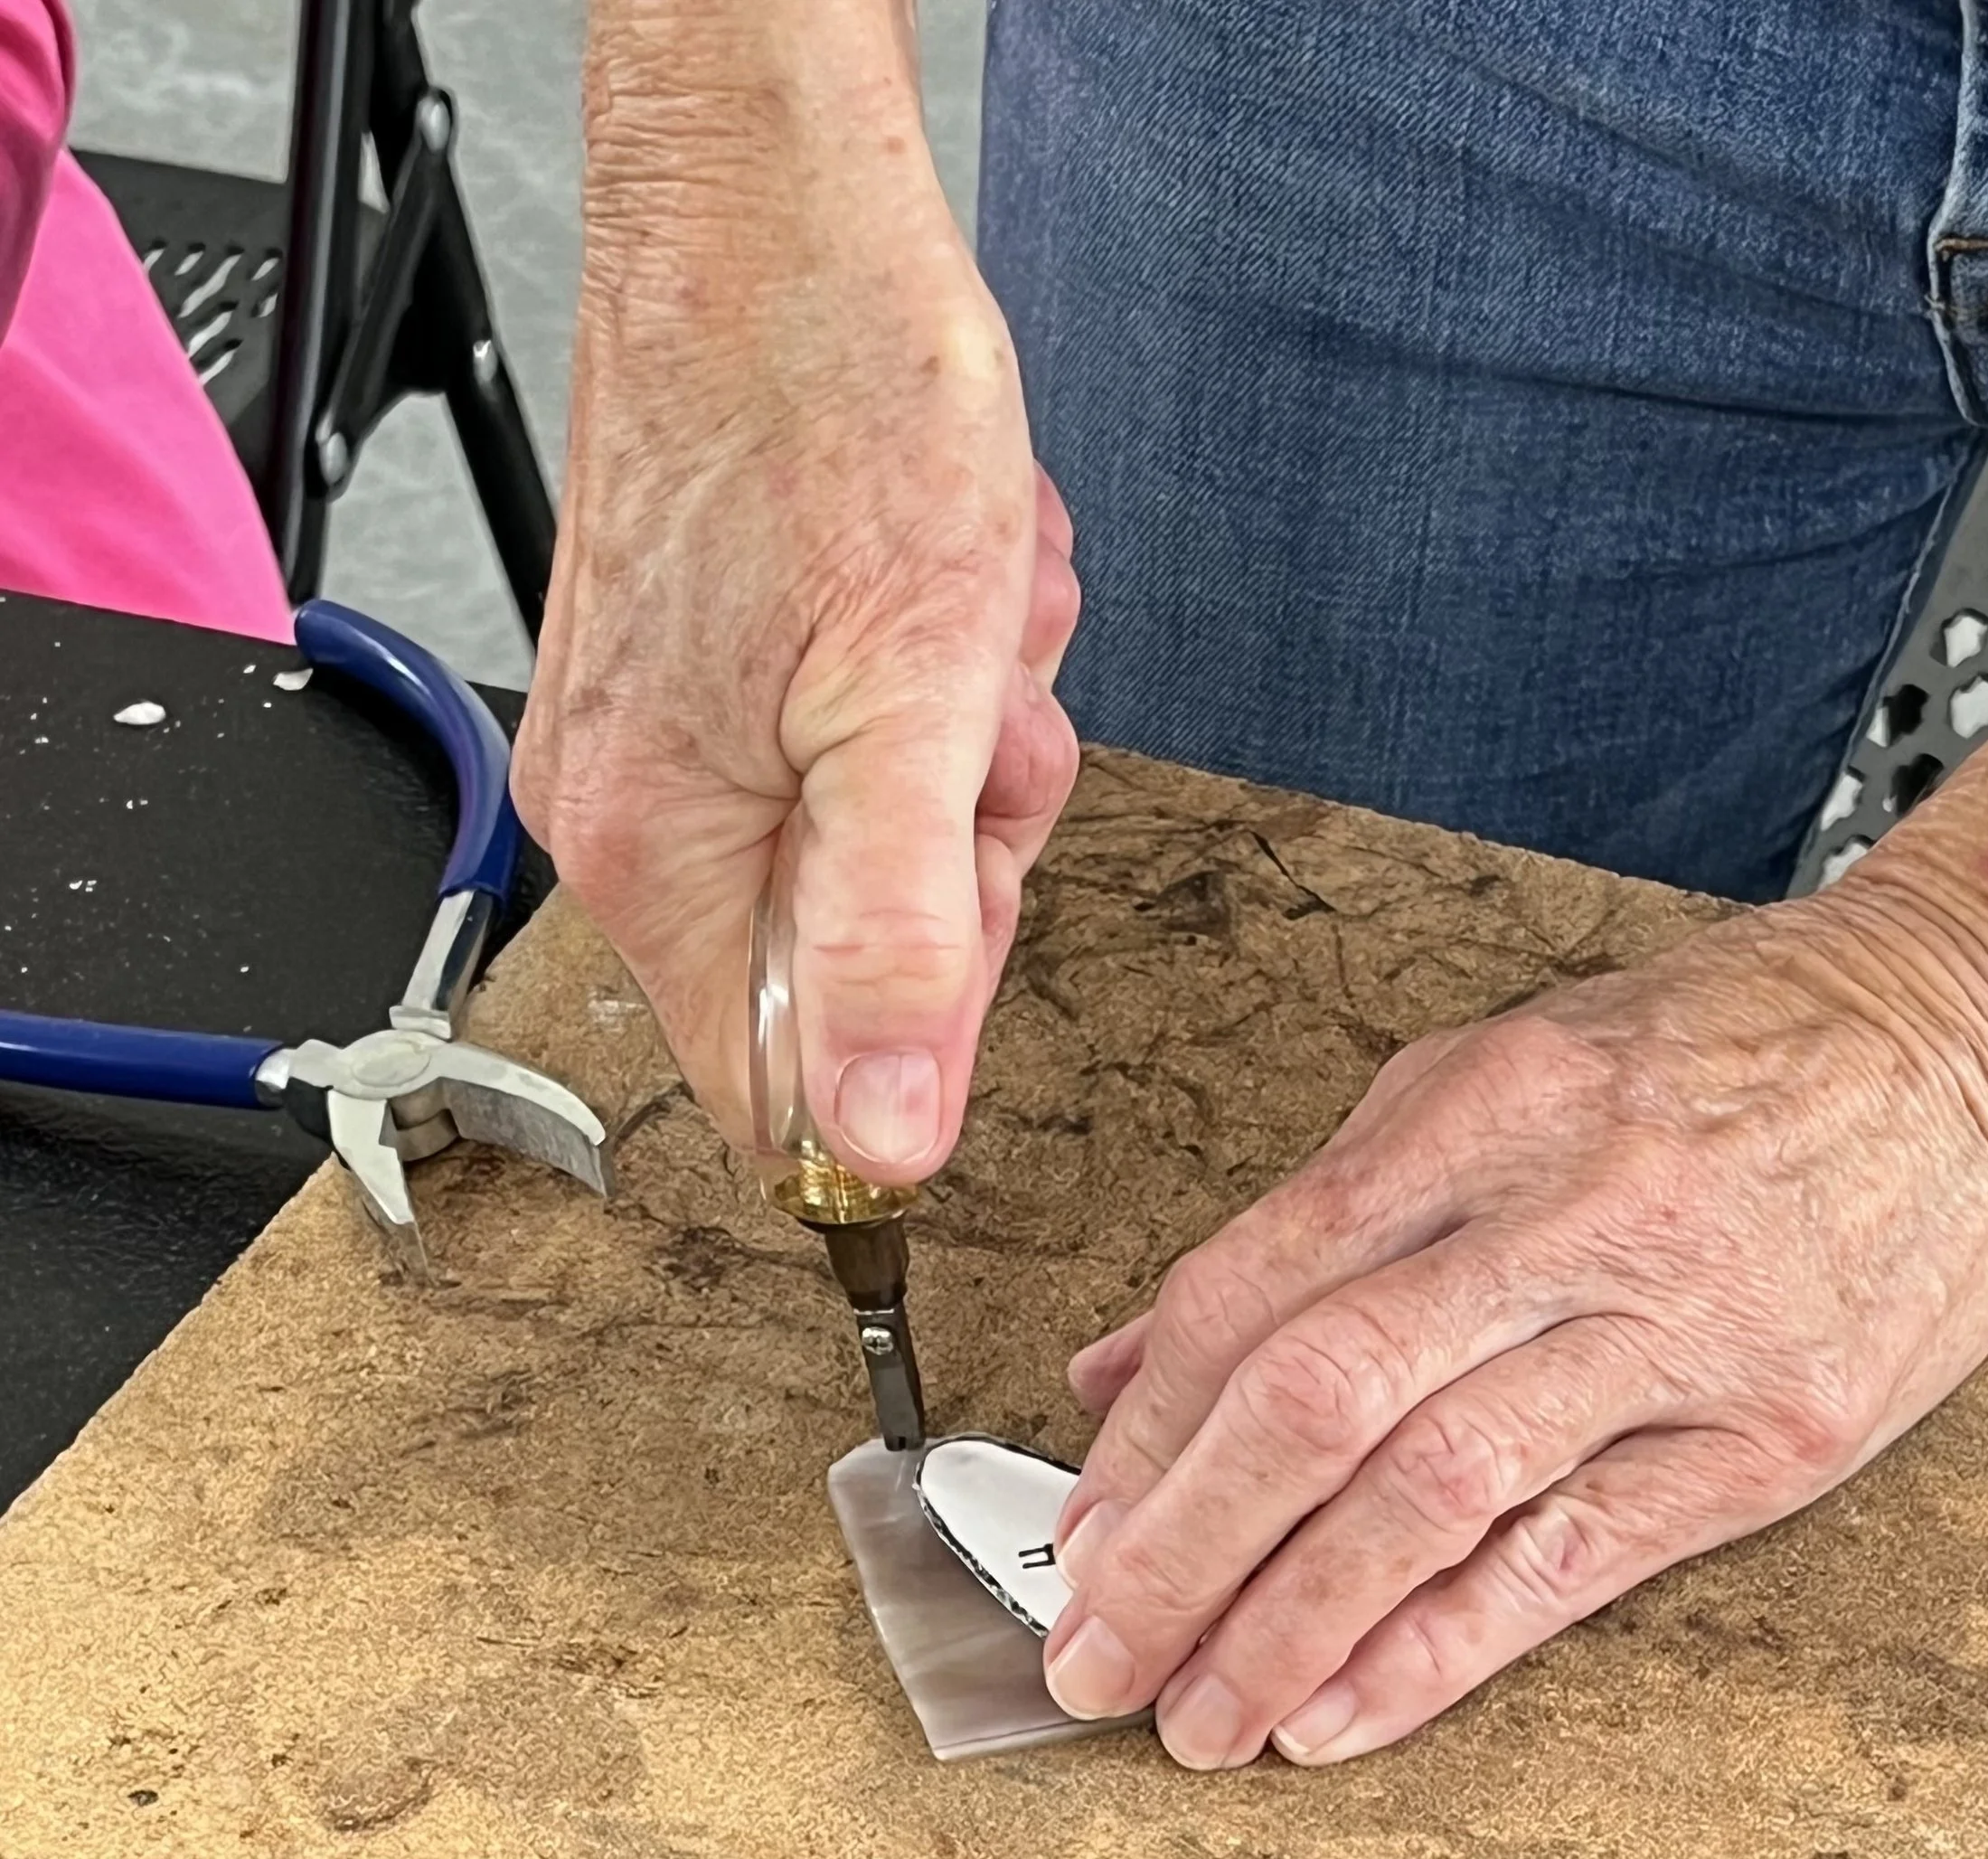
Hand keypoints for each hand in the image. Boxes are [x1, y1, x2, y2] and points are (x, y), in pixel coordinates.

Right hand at [513, 82, 1078, 1179]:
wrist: (783, 216)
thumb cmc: (833, 408)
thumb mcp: (912, 714)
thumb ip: (895, 942)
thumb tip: (880, 1139)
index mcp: (657, 854)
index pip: (773, 1089)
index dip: (900, 1053)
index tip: (968, 931)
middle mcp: (637, 811)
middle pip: (848, 964)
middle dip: (960, 857)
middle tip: (977, 733)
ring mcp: (677, 737)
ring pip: (877, 847)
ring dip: (962, 753)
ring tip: (958, 624)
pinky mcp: (722, 673)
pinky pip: (865, 750)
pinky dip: (935, 684)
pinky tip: (944, 588)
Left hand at [1043, 890, 1987, 1768]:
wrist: (1973, 1049)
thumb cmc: (1716, 1051)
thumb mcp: (1494, 1071)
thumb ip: (1312, 1216)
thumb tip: (1131, 1361)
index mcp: (1478, 1108)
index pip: (1259, 1289)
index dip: (1149, 1430)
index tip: (1078, 1529)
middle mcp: (1564, 1217)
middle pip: (1319, 1402)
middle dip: (1181, 1548)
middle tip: (1095, 1657)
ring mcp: (1673, 1334)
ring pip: (1431, 1497)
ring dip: (1289, 1625)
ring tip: (1199, 1718)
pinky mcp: (1765, 1438)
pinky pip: (1573, 1561)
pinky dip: (1442, 1650)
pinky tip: (1343, 1714)